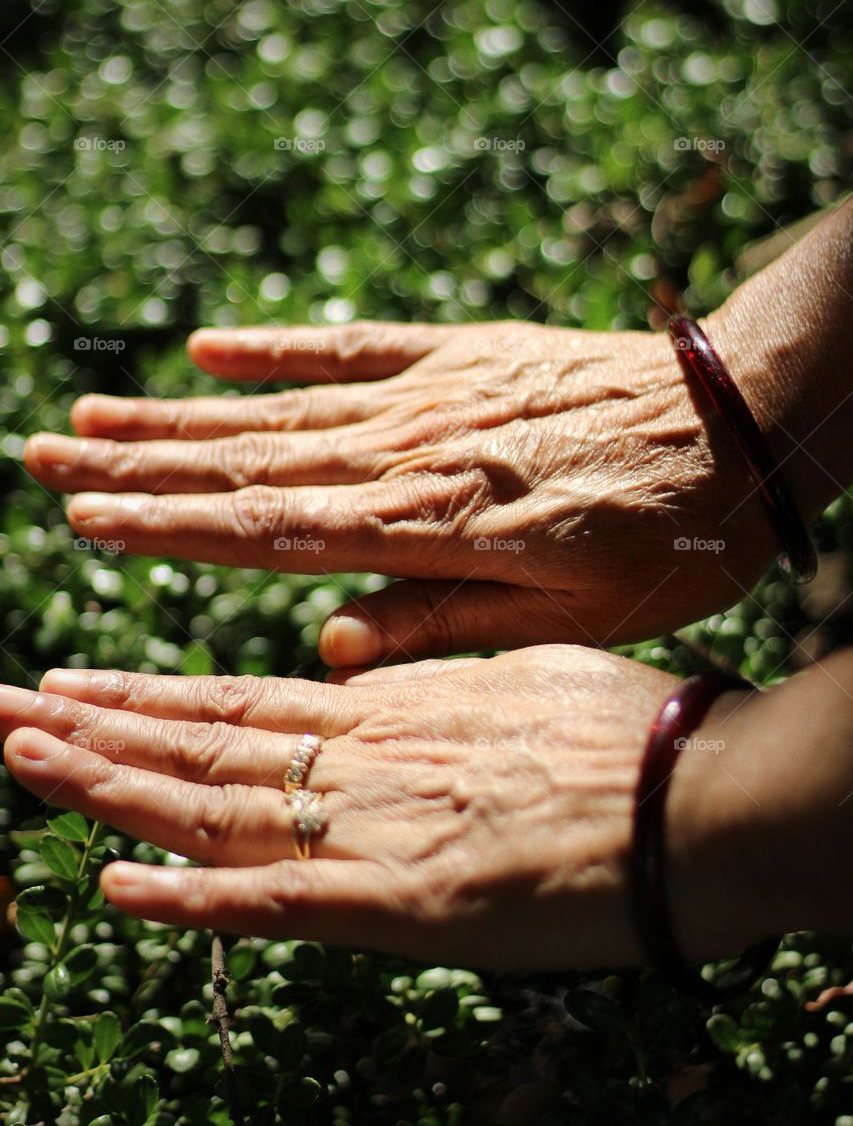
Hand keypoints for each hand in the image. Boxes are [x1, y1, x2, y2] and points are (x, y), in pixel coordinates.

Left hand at [6, 646, 852, 970]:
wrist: (692, 794)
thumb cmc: (618, 731)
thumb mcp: (515, 667)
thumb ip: (429, 670)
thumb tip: (362, 666)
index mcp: (387, 705)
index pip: (235, 700)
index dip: (145, 698)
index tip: (72, 686)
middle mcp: (358, 758)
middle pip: (198, 745)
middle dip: (92, 730)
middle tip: (3, 711)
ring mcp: (370, 829)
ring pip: (211, 806)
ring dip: (109, 787)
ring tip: (23, 758)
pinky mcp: (401, 904)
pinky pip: (276, 904)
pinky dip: (191, 900)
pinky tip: (114, 889)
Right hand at [24, 320, 774, 664]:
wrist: (739, 425)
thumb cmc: (667, 540)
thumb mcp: (566, 619)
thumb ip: (441, 624)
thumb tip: (330, 644)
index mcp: (421, 528)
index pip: (263, 532)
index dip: (166, 527)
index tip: (83, 517)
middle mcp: (402, 454)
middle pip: (242, 463)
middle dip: (133, 465)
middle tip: (41, 455)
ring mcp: (428, 395)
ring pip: (275, 407)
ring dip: (175, 413)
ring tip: (89, 410)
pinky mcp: (461, 354)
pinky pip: (352, 347)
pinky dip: (278, 347)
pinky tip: (210, 348)